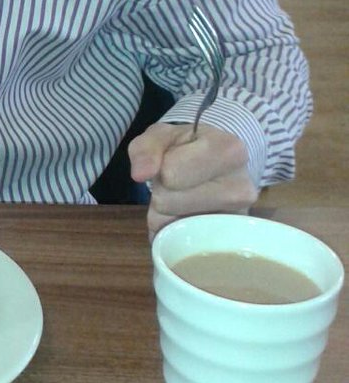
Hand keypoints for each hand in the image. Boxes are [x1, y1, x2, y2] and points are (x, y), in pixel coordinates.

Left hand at [128, 121, 257, 238]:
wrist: (221, 164)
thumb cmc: (189, 147)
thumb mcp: (162, 135)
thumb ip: (146, 148)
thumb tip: (140, 174)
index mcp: (229, 150)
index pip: (170, 173)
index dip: (161, 168)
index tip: (174, 160)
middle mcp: (242, 187)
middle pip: (169, 202)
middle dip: (163, 192)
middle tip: (178, 182)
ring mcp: (239, 220)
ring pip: (174, 227)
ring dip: (168, 214)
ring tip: (184, 197)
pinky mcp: (231, 243)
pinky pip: (183, 247)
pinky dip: (177, 234)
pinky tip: (190, 216)